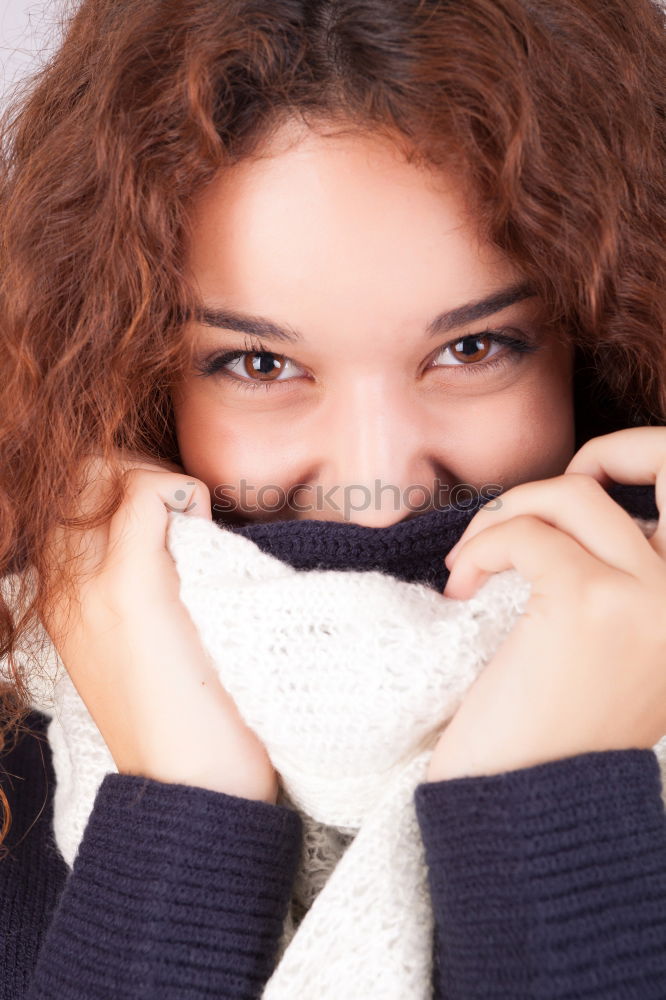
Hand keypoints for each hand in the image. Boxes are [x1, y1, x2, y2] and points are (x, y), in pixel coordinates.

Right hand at [41, 447, 277, 802]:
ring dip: (159, 479)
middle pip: (80, 475)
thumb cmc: (182, 723)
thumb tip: (181, 541)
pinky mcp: (131, 591)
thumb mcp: (141, 653)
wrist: (190, 789)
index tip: (174, 514)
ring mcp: (90, 586)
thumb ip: (142, 597)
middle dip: (139, 469)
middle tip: (185, 506)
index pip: (71, 501)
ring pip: (104, 473)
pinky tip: (206, 526)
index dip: (124, 485)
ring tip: (194, 519)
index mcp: (62, 602)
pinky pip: (147, 495)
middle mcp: (63, 588)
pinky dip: (182, 493)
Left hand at [427, 427, 665, 781]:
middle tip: (512, 519)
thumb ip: (627, 578)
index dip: (637, 456)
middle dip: (569, 472)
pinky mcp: (588, 603)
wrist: (524, 805)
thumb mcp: (618, 647)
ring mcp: (648, 596)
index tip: (580, 481)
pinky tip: (460, 588)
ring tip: (471, 564)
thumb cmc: (553, 727)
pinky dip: (480, 548)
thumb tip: (588, 498)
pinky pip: (524, 533)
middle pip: (638, 473)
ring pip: (571, 495)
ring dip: (503, 515)